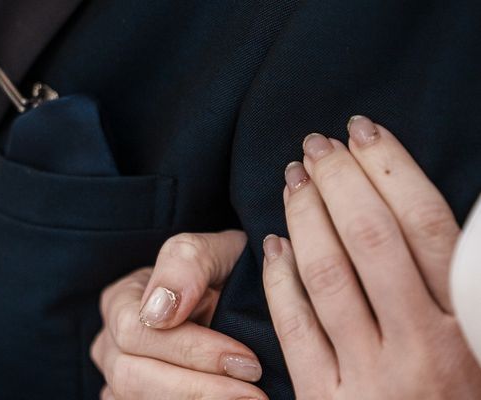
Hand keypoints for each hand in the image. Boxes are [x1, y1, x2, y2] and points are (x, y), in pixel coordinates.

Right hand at [91, 231, 267, 399]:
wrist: (240, 297)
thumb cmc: (225, 271)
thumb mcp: (214, 251)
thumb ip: (186, 264)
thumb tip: (159, 312)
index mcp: (120, 300)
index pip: (136, 332)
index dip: (190, 350)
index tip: (245, 360)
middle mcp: (111, 344)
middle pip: (130, 377)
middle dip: (196, 388)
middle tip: (253, 393)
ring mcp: (120, 380)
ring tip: (246, 399)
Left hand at [263, 116, 480, 398]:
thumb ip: (465, 291)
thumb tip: (447, 223)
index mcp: (470, 330)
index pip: (426, 228)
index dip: (392, 170)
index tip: (364, 133)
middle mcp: (422, 350)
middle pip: (372, 239)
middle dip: (340, 180)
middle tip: (316, 146)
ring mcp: (368, 377)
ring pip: (327, 275)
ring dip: (305, 217)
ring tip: (294, 180)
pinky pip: (294, 326)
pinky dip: (281, 279)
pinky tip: (273, 245)